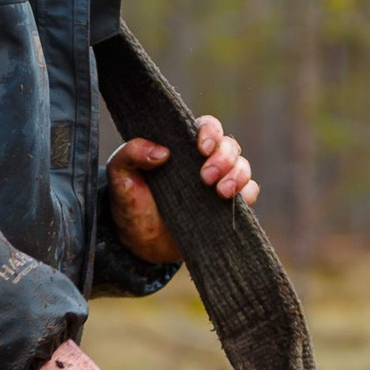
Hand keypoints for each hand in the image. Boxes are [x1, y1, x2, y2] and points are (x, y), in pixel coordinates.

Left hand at [105, 114, 259, 264]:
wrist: (140, 242)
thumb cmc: (131, 202)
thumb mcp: (120, 175)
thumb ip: (130, 154)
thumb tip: (161, 152)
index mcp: (182, 146)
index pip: (207, 127)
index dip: (210, 132)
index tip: (201, 148)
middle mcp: (205, 161)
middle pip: (230, 146)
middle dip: (224, 158)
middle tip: (206, 177)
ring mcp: (218, 183)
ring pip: (243, 167)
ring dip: (238, 175)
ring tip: (220, 192)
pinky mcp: (226, 207)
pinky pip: (249, 194)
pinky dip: (246, 195)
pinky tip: (228, 202)